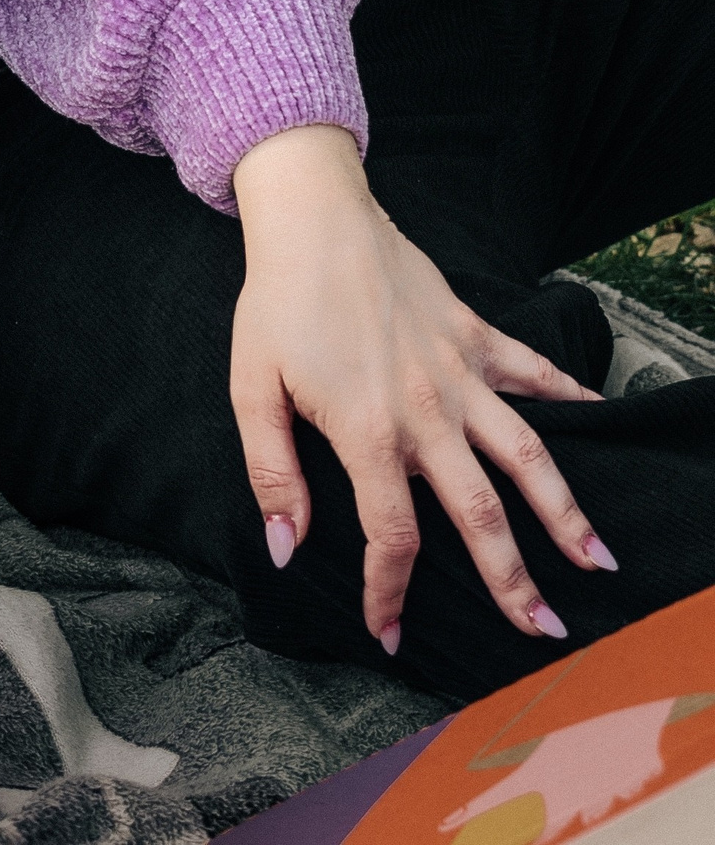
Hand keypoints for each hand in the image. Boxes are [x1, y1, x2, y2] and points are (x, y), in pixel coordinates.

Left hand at [230, 127, 611, 652]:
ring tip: (595, 559)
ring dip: (563, 510)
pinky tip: (598, 415)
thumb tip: (286, 549)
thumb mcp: (251, 388)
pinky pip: (531, 371)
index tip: (390, 634)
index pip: (392, 536)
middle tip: (541, 630)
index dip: (390, 593)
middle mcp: (424, 410)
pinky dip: (569, 393)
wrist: (313, 216)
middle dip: (512, 580)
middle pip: (480, 513)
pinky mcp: (475, 333)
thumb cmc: (277, 302)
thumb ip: (271, 473)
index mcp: (367, 431)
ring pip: (526, 454)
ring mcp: (458, 371)